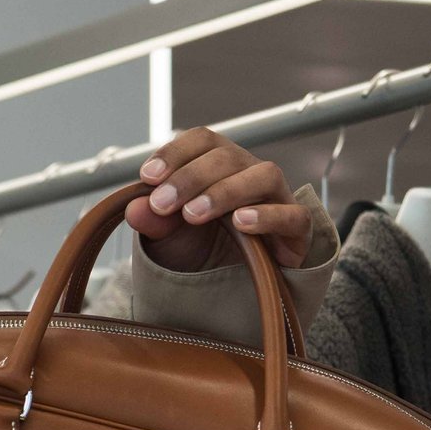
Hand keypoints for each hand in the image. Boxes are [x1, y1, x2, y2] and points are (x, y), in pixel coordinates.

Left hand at [126, 128, 318, 271]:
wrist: (237, 288)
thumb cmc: (204, 250)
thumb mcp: (171, 238)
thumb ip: (154, 221)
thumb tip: (134, 208)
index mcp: (219, 164)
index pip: (201, 140)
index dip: (175, 153)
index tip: (148, 177)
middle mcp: (249, 172)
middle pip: (227, 156)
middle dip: (190, 178)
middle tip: (162, 204)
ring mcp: (277, 198)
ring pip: (263, 175)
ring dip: (225, 191)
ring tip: (194, 214)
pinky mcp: (296, 230)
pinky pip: (292, 214)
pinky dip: (268, 216)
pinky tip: (241, 222)